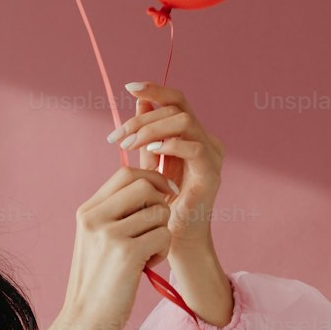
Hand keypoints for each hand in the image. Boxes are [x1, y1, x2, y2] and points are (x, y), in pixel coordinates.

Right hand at [62, 165, 175, 329]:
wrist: (84, 320)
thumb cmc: (98, 282)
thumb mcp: (96, 240)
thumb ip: (115, 214)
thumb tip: (150, 186)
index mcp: (87, 211)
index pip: (125, 173)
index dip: (152, 177)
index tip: (164, 193)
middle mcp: (95, 218)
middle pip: (145, 185)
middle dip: (162, 203)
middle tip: (158, 226)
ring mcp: (109, 234)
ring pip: (159, 212)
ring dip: (163, 232)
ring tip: (148, 253)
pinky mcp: (126, 253)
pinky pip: (163, 236)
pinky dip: (162, 252)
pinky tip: (147, 266)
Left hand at [109, 81, 224, 250]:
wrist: (175, 241)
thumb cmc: (161, 206)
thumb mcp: (150, 164)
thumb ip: (147, 135)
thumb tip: (139, 101)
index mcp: (193, 136)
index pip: (177, 101)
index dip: (155, 89)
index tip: (129, 87)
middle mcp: (207, 141)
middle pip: (176, 108)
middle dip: (142, 118)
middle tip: (118, 137)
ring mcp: (212, 156)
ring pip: (184, 121)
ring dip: (151, 128)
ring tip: (129, 144)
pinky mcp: (211, 174)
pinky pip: (194, 147)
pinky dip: (170, 144)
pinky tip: (150, 150)